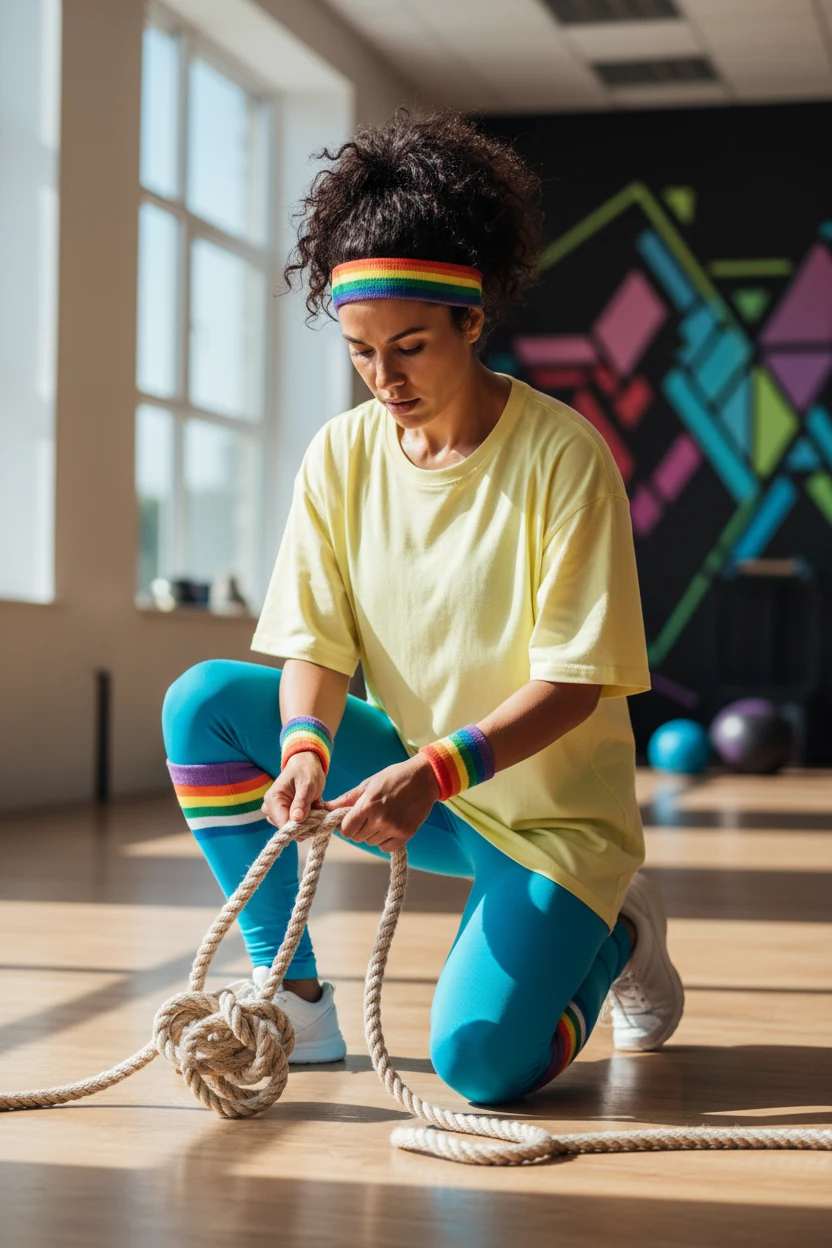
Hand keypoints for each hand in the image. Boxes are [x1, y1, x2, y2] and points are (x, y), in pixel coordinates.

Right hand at [261, 753, 325, 839]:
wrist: (305, 764)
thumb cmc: (306, 771)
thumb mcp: (308, 785)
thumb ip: (302, 802)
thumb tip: (296, 820)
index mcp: (273, 799)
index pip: (284, 824)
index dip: (302, 828)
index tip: (317, 823)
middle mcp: (269, 808)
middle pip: (288, 829)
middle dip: (306, 824)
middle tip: (318, 810)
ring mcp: (274, 813)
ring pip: (293, 829)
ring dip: (307, 821)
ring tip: (314, 806)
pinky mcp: (281, 815)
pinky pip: (295, 825)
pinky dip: (306, 820)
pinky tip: (311, 808)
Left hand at [323, 754, 440, 852]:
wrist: (425, 778)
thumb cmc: (394, 777)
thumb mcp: (369, 784)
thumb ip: (347, 799)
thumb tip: (327, 808)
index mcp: (368, 805)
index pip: (346, 829)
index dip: (344, 826)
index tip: (349, 820)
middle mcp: (380, 819)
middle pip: (356, 838)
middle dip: (358, 829)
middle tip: (367, 816)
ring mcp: (394, 828)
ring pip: (370, 843)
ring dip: (371, 834)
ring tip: (381, 817)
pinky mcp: (406, 835)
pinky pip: (385, 848)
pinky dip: (384, 840)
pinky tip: (389, 826)